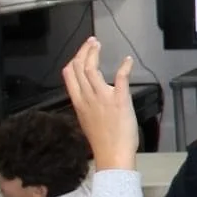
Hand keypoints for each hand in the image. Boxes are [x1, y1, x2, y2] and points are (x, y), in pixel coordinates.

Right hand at [62, 37, 136, 170]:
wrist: (112, 154)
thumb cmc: (102, 141)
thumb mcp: (87, 120)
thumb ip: (86, 105)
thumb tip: (88, 95)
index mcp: (78, 102)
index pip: (69, 75)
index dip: (74, 59)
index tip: (81, 52)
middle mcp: (87, 97)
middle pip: (79, 68)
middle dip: (84, 51)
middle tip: (92, 42)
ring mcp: (102, 98)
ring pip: (92, 69)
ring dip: (94, 53)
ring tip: (98, 44)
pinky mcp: (120, 100)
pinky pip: (120, 79)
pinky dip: (124, 67)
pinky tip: (127, 60)